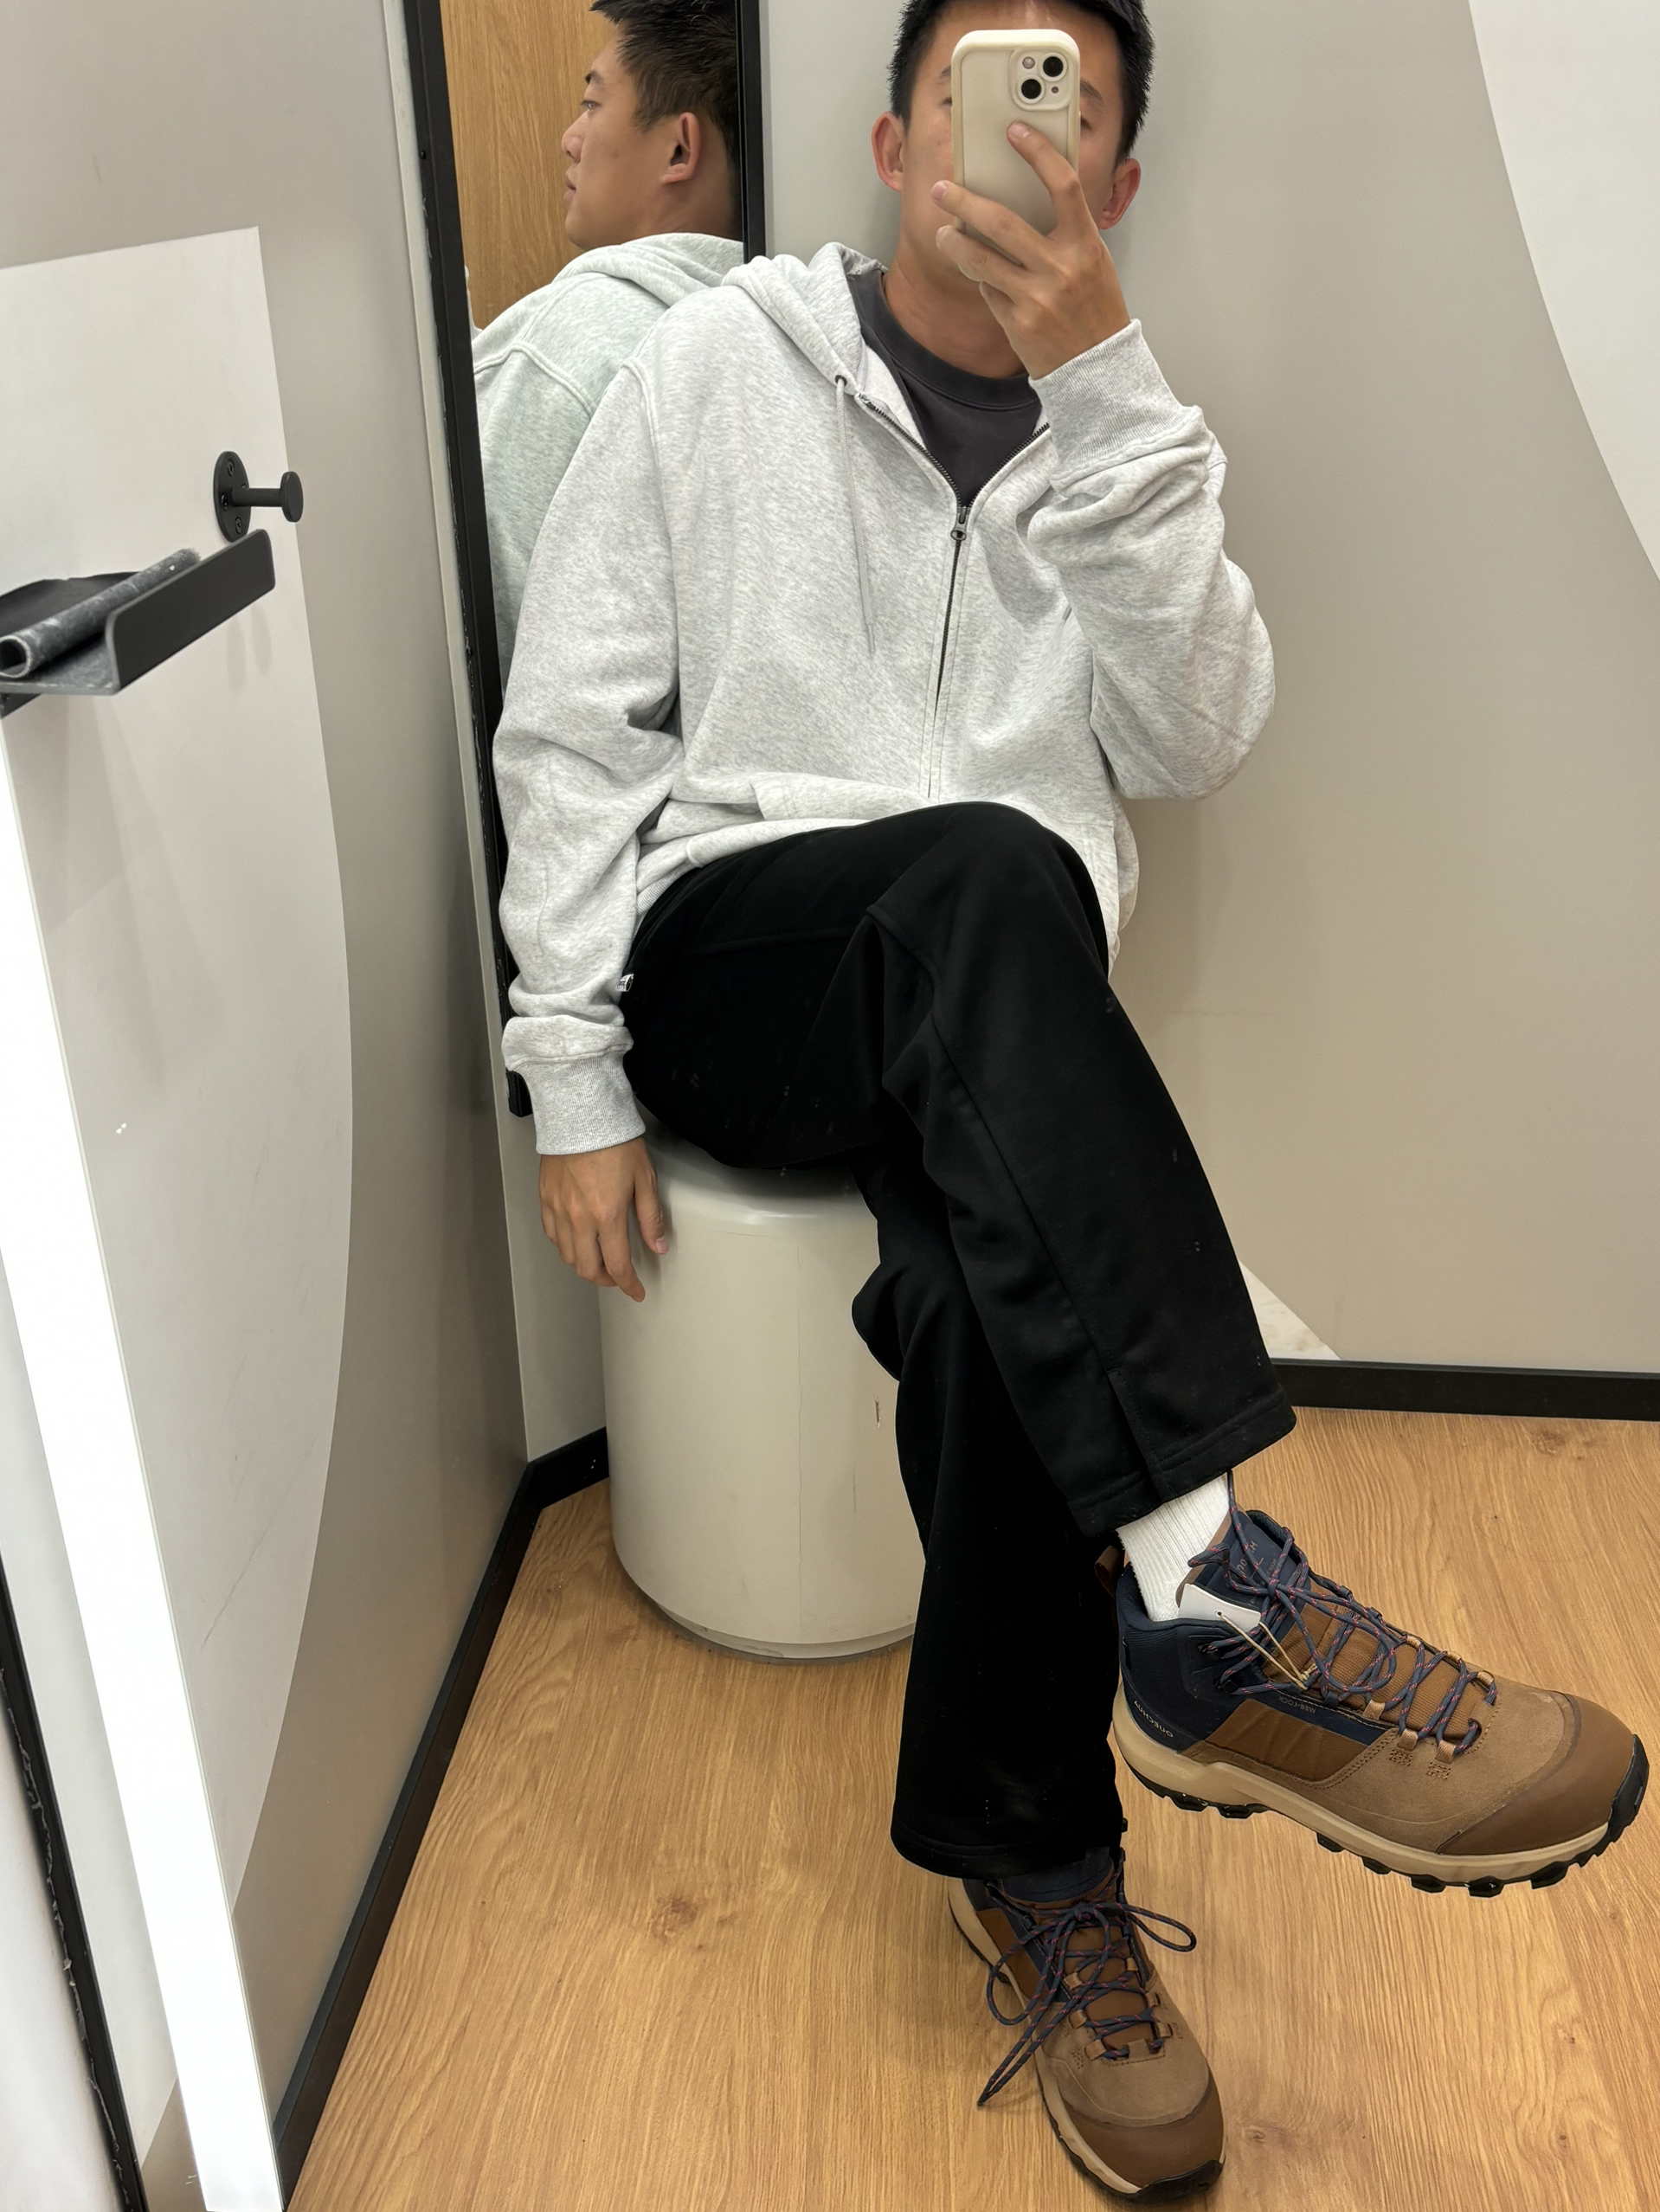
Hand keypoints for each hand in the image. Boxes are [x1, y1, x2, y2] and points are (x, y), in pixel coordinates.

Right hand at [539, 1137, 668, 1302]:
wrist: (581, 1114)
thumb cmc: (614, 1141)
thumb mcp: (644, 1178)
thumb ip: (650, 1217)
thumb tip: (658, 1246)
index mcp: (607, 1215)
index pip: (617, 1265)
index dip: (628, 1284)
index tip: (636, 1291)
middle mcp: (579, 1218)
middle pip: (588, 1268)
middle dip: (606, 1280)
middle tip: (618, 1277)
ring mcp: (558, 1210)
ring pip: (567, 1255)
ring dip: (584, 1265)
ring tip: (598, 1262)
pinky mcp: (545, 1199)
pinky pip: (551, 1235)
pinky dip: (564, 1246)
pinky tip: (575, 1241)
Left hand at [931, 124, 1129, 378]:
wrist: (1099, 370)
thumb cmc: (1095, 311)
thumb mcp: (1093, 263)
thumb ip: (1066, 232)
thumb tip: (1023, 199)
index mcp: (1086, 245)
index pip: (1063, 186)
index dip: (1039, 153)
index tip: (1016, 130)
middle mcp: (1061, 268)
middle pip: (1002, 222)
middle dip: (965, 201)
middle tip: (943, 189)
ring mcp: (1037, 297)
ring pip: (982, 259)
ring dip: (955, 242)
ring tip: (943, 233)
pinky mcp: (1018, 323)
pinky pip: (988, 290)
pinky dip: (981, 279)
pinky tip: (977, 272)